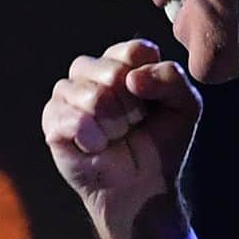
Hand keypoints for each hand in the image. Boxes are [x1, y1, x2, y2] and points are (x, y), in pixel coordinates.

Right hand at [41, 39, 201, 238]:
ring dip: (114, 125)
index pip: (135, 50)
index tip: (154, 105)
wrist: (143, 187)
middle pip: (114, 72)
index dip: (150, 82)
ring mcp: (68, 95)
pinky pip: (72, 118)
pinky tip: (97, 146)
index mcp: (123, 62)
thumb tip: (131, 78)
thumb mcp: (186, 107)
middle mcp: (92, 72)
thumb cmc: (162, 144)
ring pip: (93, 95)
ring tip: (116, 137)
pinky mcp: (52, 122)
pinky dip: (93, 138)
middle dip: (133, 107)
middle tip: (134, 125)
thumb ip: (172, 78)